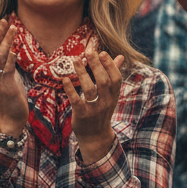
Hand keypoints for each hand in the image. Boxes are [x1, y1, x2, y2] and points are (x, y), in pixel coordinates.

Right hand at [0, 18, 27, 135]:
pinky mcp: (4, 85)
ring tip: (13, 29)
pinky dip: (10, 60)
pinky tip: (14, 51)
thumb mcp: (9, 78)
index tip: (3, 21)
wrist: (9, 118)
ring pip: (0, 56)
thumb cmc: (10, 98)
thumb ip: (8, 65)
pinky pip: (6, 70)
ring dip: (6, 41)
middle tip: (4, 20)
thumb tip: (11, 52)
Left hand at [64, 49, 122, 163]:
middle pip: (104, 81)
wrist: (95, 135)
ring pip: (90, 89)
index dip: (110, 65)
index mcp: (114, 95)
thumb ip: (113, 74)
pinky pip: (76, 101)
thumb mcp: (110, 94)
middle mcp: (106, 101)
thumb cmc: (102, 110)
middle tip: (89, 52)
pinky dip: (70, 90)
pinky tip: (65, 79)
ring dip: (83, 74)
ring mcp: (95, 108)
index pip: (116, 78)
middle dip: (97, 65)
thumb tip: (120, 56)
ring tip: (76, 60)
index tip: (102, 52)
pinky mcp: (82, 114)